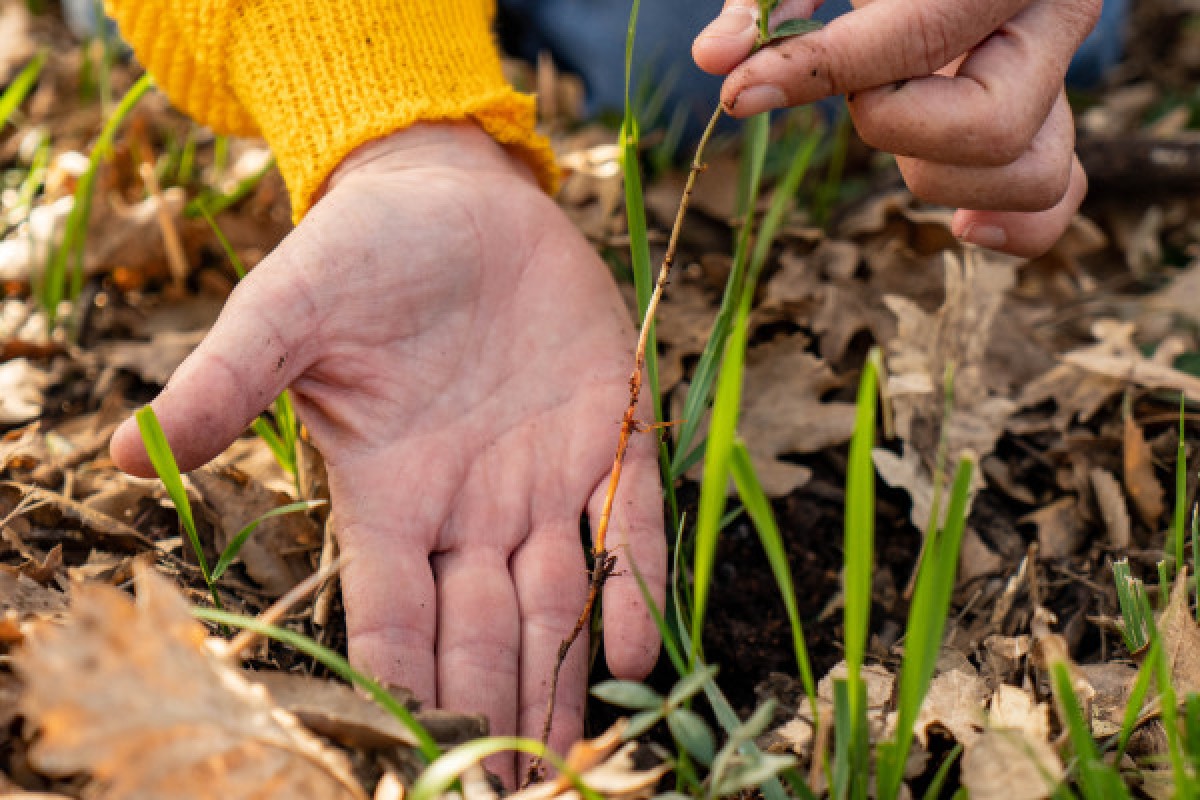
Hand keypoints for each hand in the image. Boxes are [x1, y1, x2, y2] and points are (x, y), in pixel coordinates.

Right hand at [109, 123, 665, 783]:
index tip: (416, 755)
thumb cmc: (360, 254)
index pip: (392, 618)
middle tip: (511, 793)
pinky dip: (631, 584)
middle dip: (494, 712)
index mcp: (389, 495)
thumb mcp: (285, 315)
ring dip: (563, 677)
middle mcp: (468, 507)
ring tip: (574, 755)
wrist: (451, 198)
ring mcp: (540, 477)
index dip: (403, 687)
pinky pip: (624, 521)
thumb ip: (226, 385)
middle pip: (481, 634)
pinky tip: (633, 651)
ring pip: (555, 602)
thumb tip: (130, 460)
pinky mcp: (605, 429)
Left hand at [692, 0, 1100, 257]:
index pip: (916, 39)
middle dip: (895, 129)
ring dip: (941, 178)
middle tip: (859, 91)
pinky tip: (963, 229)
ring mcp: (1060, 76)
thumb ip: (770, 2)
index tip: (743, 92)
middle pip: (988, 129)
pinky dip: (1018, 227)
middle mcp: (1053, 18)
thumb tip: (713, 59)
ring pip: (1033, 176)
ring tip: (890, 124)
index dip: (819, 73)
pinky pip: (1058, 196)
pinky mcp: (1050, 119)